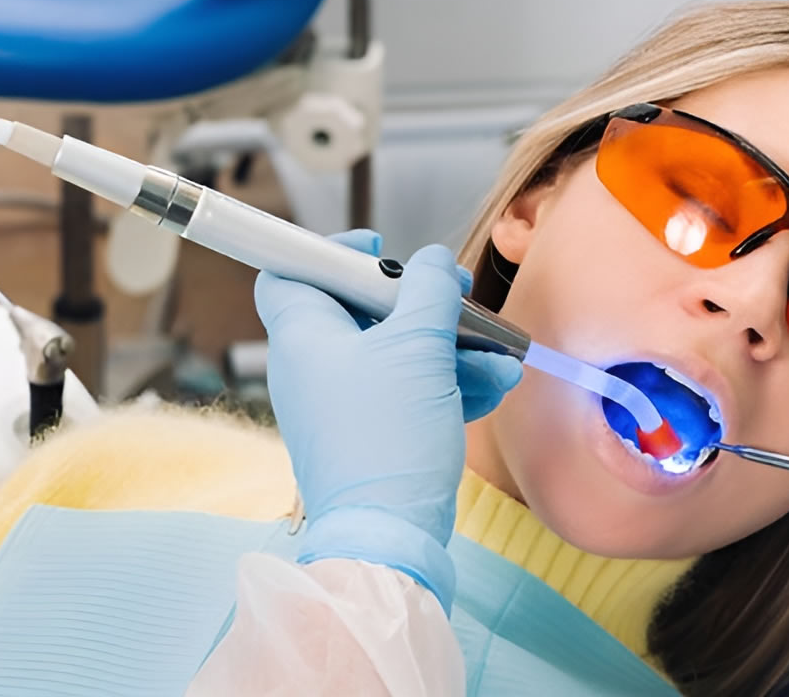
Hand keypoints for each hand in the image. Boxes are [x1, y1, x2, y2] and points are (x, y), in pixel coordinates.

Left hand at [255, 231, 522, 611]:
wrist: (389, 536)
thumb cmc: (387, 437)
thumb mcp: (417, 348)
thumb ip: (428, 291)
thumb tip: (429, 261)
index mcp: (302, 335)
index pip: (289, 272)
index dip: (330, 252)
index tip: (377, 252)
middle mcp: (312, 368)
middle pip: (359, 310)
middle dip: (419, 302)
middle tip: (457, 297)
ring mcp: (340, 405)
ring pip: (394, 354)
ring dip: (450, 347)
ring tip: (499, 354)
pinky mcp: (369, 437)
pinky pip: (406, 394)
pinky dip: (447, 385)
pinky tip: (496, 385)